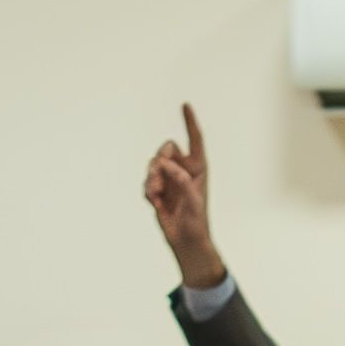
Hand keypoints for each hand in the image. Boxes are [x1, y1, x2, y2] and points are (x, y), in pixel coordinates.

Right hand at [143, 104, 224, 292]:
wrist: (186, 240)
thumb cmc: (197, 221)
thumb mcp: (195, 200)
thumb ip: (182, 180)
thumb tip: (165, 165)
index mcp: (198, 168)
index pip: (194, 140)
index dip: (190, 122)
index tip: (185, 105)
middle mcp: (182, 170)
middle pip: (167, 148)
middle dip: (160, 157)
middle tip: (158, 171)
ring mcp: (169, 179)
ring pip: (153, 164)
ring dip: (152, 176)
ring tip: (155, 192)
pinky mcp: (157, 190)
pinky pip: (147, 182)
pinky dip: (148, 190)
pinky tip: (154, 202)